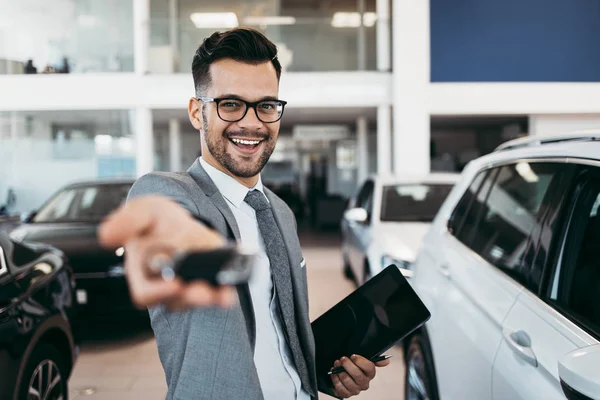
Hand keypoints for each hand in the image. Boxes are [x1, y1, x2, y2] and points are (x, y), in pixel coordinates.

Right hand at [98, 195, 234, 309]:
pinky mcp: (208, 284)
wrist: (183, 221)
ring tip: (219, 292)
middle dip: (190, 298)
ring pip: (197, 301)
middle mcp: (165, 285)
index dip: (158, 292)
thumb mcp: (144, 211)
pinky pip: (216, 296)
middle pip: (175, 301)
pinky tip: (230, 291)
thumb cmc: (158, 221)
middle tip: (201, 291)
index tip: (175, 283)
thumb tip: (106, 235)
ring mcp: (188, 287)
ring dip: (209, 299)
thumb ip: (128, 220)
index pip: (145, 293)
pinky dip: (224, 296)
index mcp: (144, 273)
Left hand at [330, 354, 390, 397]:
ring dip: (340, 372)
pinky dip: (335, 379)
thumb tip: (387, 361)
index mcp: (370, 373)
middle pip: (357, 375)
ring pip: (348, 381)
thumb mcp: (363, 359)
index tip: (353, 355)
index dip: (360, 361)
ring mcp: (356, 390)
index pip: (369, 367)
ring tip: (336, 365)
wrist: (344, 374)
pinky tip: (334, 373)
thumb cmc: (354, 366)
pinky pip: (340, 388)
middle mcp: (365, 383)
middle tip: (342, 359)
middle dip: (348, 365)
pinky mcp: (347, 394)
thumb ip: (375, 359)